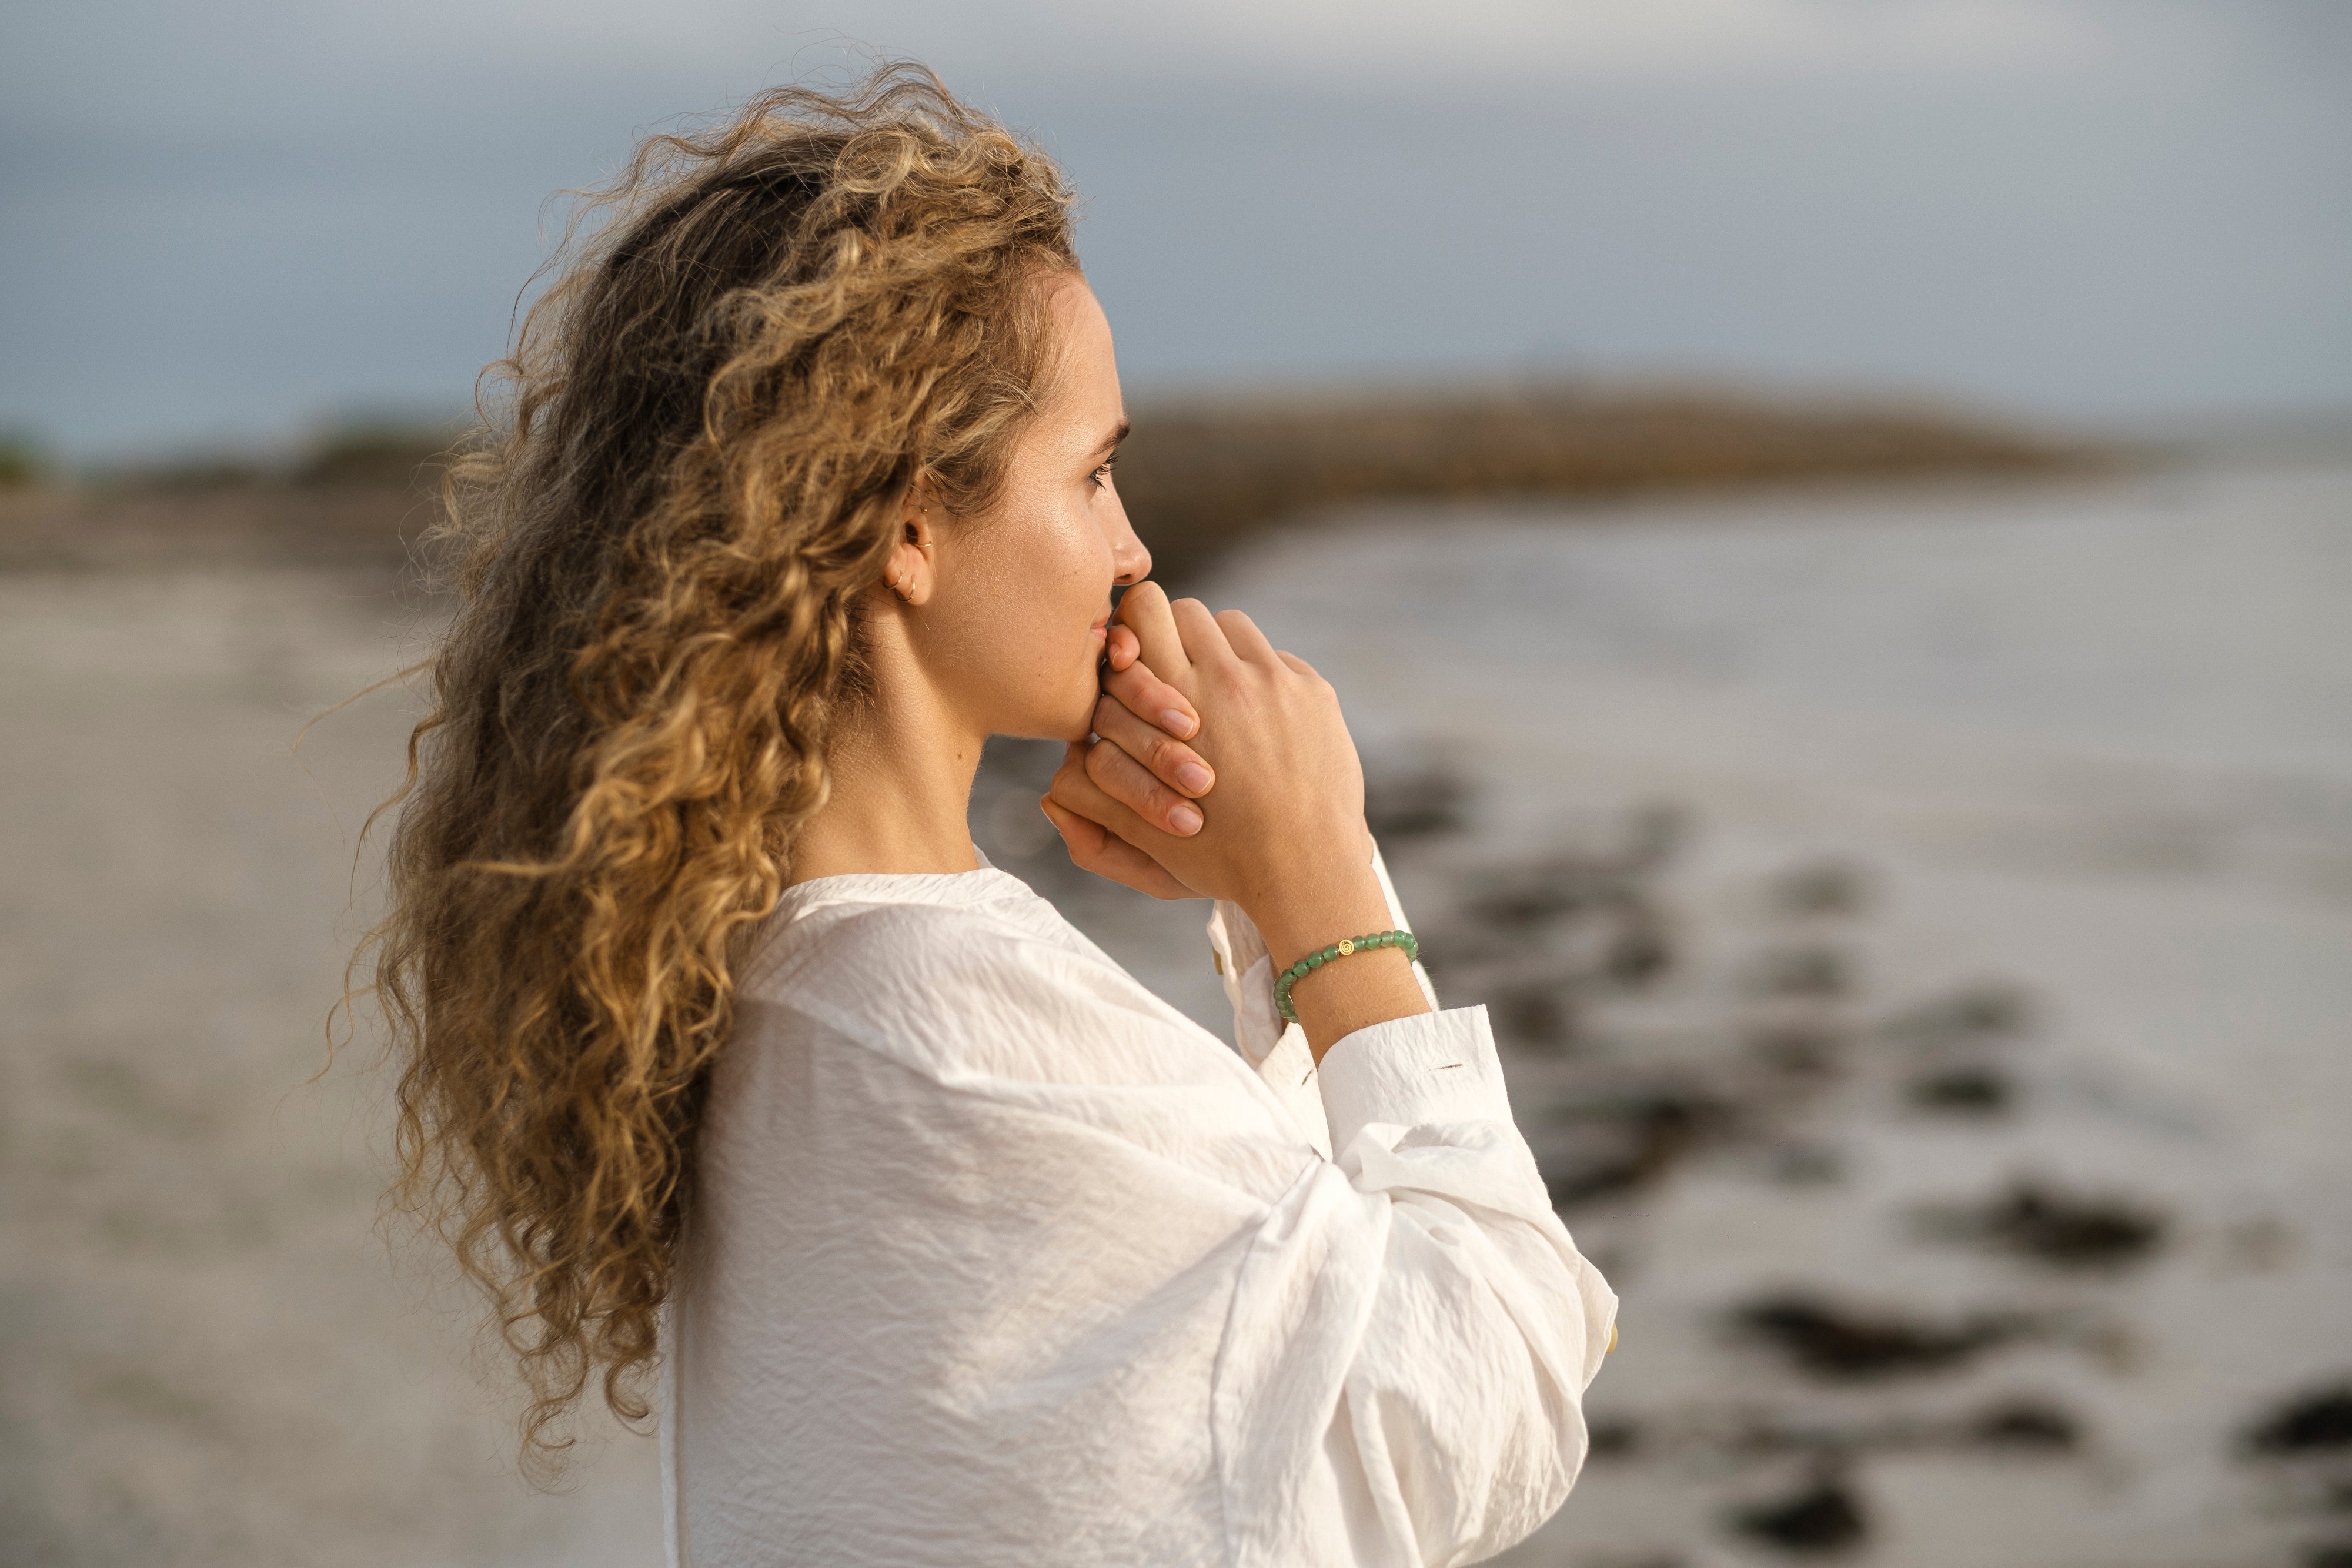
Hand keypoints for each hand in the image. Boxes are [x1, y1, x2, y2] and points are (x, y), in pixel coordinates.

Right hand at [1046, 584, 1428, 1057]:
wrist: (1311, 873)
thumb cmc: (1222, 861)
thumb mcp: (1147, 842)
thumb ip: (1094, 810)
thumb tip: (1050, 794)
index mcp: (1177, 702)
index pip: (1144, 608)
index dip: (1133, 626)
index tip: (1132, 655)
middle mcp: (1227, 680)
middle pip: (1185, 609)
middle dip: (1173, 635)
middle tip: (1172, 671)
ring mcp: (1277, 683)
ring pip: (1231, 625)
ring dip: (1218, 651)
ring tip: (1213, 693)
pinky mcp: (1314, 692)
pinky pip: (1276, 657)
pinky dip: (1261, 676)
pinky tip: (1258, 718)